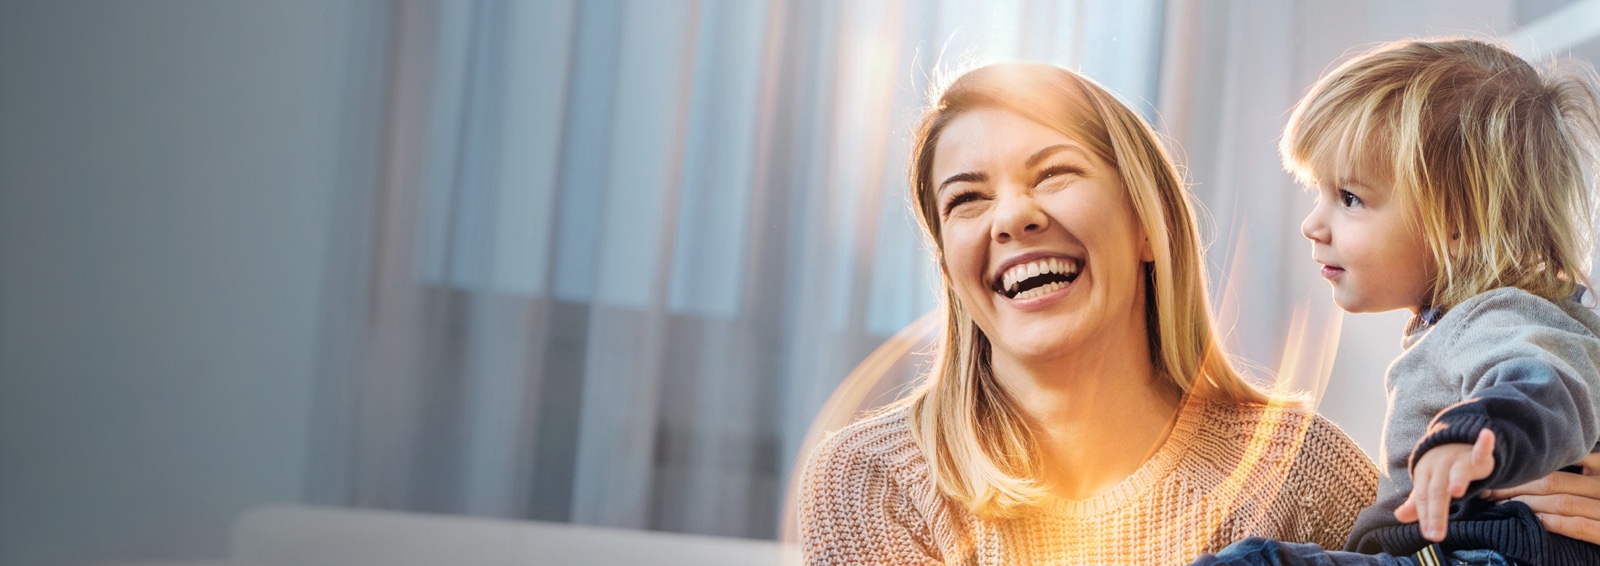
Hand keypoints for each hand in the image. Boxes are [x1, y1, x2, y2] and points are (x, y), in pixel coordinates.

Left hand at [1395, 429, 1495, 541]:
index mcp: (1424, 474)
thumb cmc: (1440, 469)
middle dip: (1436, 513)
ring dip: (1457, 479)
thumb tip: (1399, 517)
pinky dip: (1484, 444)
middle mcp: (1439, 465)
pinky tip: (1487, 435)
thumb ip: (1417, 502)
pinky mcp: (1477, 453)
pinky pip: (1481, 449)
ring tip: (1455, 492)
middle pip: (1437, 490)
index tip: (1429, 535)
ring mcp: (1458, 458)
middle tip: (1436, 535)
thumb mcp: (1428, 485)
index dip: (1425, 516)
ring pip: (1457, 471)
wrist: (1452, 440)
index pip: (1423, 497)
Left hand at [1482, 451, 1599, 543]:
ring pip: (1561, 502)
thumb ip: (1579, 464)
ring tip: (1500, 507)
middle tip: (1488, 490)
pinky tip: (1533, 521)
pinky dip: (1553, 523)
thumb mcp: (1593, 475)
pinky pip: (1580, 526)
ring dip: (1526, 504)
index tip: (1498, 471)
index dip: (1525, 467)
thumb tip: (1532, 464)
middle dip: (1515, 486)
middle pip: (1554, 481)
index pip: (1559, 461)